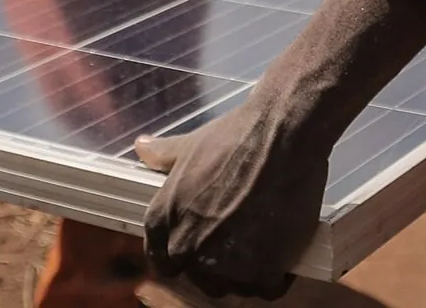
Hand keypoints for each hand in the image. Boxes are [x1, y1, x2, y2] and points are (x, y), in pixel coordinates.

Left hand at [138, 103, 328, 300]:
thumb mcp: (189, 145)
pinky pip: (267, 289)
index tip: (204, 247)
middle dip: (220, 267)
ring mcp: (224, 265)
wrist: (280, 137)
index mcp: (162, 222)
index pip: (163, 262)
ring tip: (266, 245)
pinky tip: (284, 256)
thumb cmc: (234, 137)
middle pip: (202, 279)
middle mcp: (187, 250)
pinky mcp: (262, 272)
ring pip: (235, 287)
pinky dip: (277, 276)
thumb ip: (163, 155)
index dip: (185, 257)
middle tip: (242, 241)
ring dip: (249, 273)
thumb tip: (142, 147)